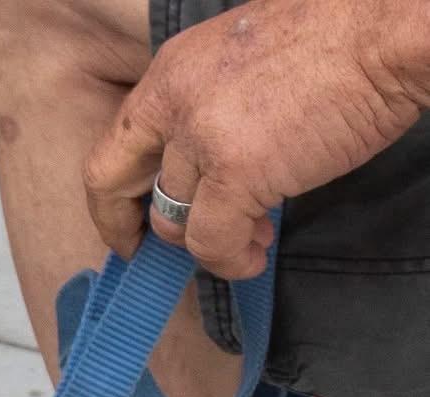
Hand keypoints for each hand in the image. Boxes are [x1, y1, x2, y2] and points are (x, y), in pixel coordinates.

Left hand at [84, 0, 429, 278]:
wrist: (386, 32)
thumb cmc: (336, 43)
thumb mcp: (243, 64)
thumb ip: (208, 109)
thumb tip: (202, 167)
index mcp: (174, 69)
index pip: (115, 144)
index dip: (114, 196)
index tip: (130, 225)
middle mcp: (176, 100)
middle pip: (114, 182)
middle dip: (133, 228)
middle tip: (164, 252)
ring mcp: (203, 137)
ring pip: (173, 221)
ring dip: (206, 243)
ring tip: (250, 240)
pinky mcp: (236, 173)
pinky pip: (212, 243)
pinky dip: (231, 260)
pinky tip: (255, 255)